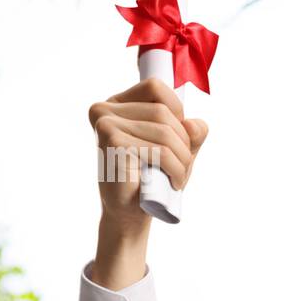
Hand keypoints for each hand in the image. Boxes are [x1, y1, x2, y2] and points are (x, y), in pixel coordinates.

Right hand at [89, 77, 208, 231]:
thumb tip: (195, 124)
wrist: (129, 213)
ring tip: (178, 176)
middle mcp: (104, 109)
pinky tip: (174, 182)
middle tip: (182, 165)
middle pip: (164, 112)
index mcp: (116, 104)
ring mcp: (105, 124)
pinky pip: (161, 151)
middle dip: (184, 142)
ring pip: (165, 132)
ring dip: (183, 159)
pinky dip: (177, 170)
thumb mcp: (177, 148)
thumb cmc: (152, 177)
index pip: (155, 87)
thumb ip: (191, 132)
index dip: (177, 111)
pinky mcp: (112, 143)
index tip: (178, 138)